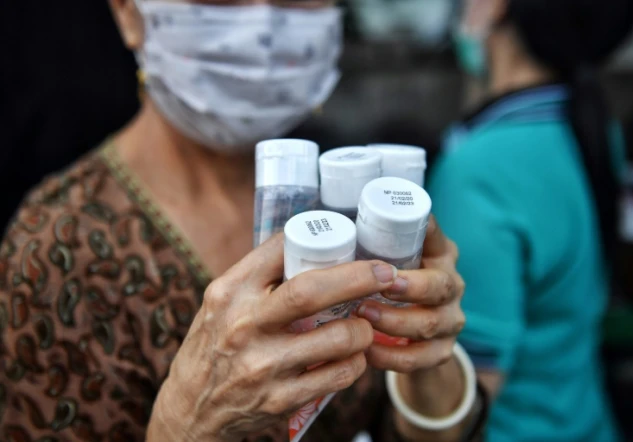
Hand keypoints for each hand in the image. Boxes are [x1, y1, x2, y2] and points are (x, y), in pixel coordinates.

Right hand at [147, 234, 399, 441]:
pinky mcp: (280, 399)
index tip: (352, 239)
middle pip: (311, 291)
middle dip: (359, 277)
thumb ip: (258, 277)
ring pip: (338, 338)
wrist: (191, 408)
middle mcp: (243, 325)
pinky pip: (338, 375)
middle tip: (386, 273)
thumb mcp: (222, 302)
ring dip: (363, 328)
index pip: (279, 249)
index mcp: (230, 292)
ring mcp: (263, 366)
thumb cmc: (216, 343)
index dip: (322, 238)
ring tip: (364, 324)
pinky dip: (355, 363)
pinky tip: (352, 357)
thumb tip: (311, 242)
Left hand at [356, 215, 465, 372]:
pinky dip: (391, 356)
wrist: (414, 335)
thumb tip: (332, 222)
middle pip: (440, 286)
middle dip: (409, 288)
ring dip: (394, 321)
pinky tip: (367, 351)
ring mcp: (450, 320)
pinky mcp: (442, 351)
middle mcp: (451, 285)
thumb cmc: (390, 284)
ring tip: (362, 316)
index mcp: (439, 255)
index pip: (435, 238)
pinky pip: (419, 358)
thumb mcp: (390, 259)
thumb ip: (374, 243)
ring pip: (430, 323)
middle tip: (377, 287)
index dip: (420, 238)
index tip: (393, 242)